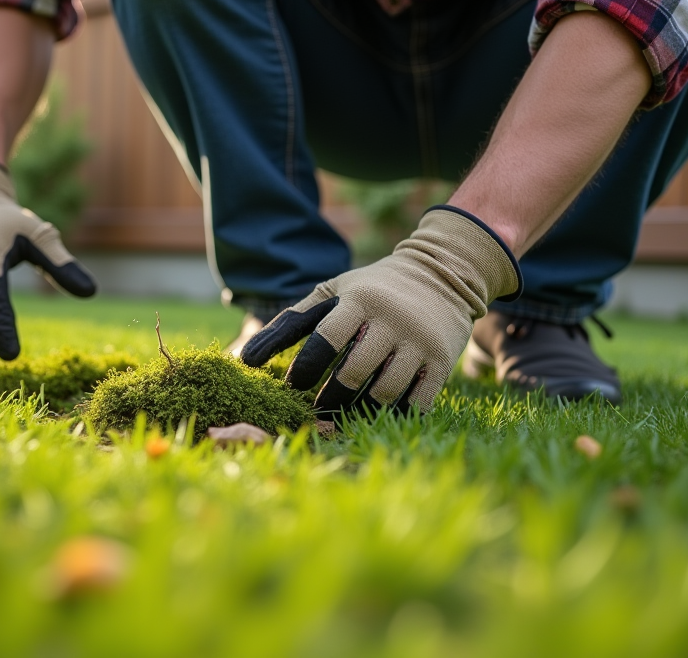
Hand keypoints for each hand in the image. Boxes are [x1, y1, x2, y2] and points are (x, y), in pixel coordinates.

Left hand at [240, 206, 519, 418]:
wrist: (442, 272)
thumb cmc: (373, 287)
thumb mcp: (334, 291)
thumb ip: (292, 320)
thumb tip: (244, 359)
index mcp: (360, 299)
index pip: (326, 338)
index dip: (306, 367)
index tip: (293, 386)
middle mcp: (391, 319)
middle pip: (354, 372)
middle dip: (329, 397)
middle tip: (316, 410)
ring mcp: (419, 342)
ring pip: (384, 391)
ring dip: (359, 409)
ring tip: (343, 415)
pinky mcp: (441, 361)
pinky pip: (416, 402)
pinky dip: (393, 414)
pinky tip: (377, 415)